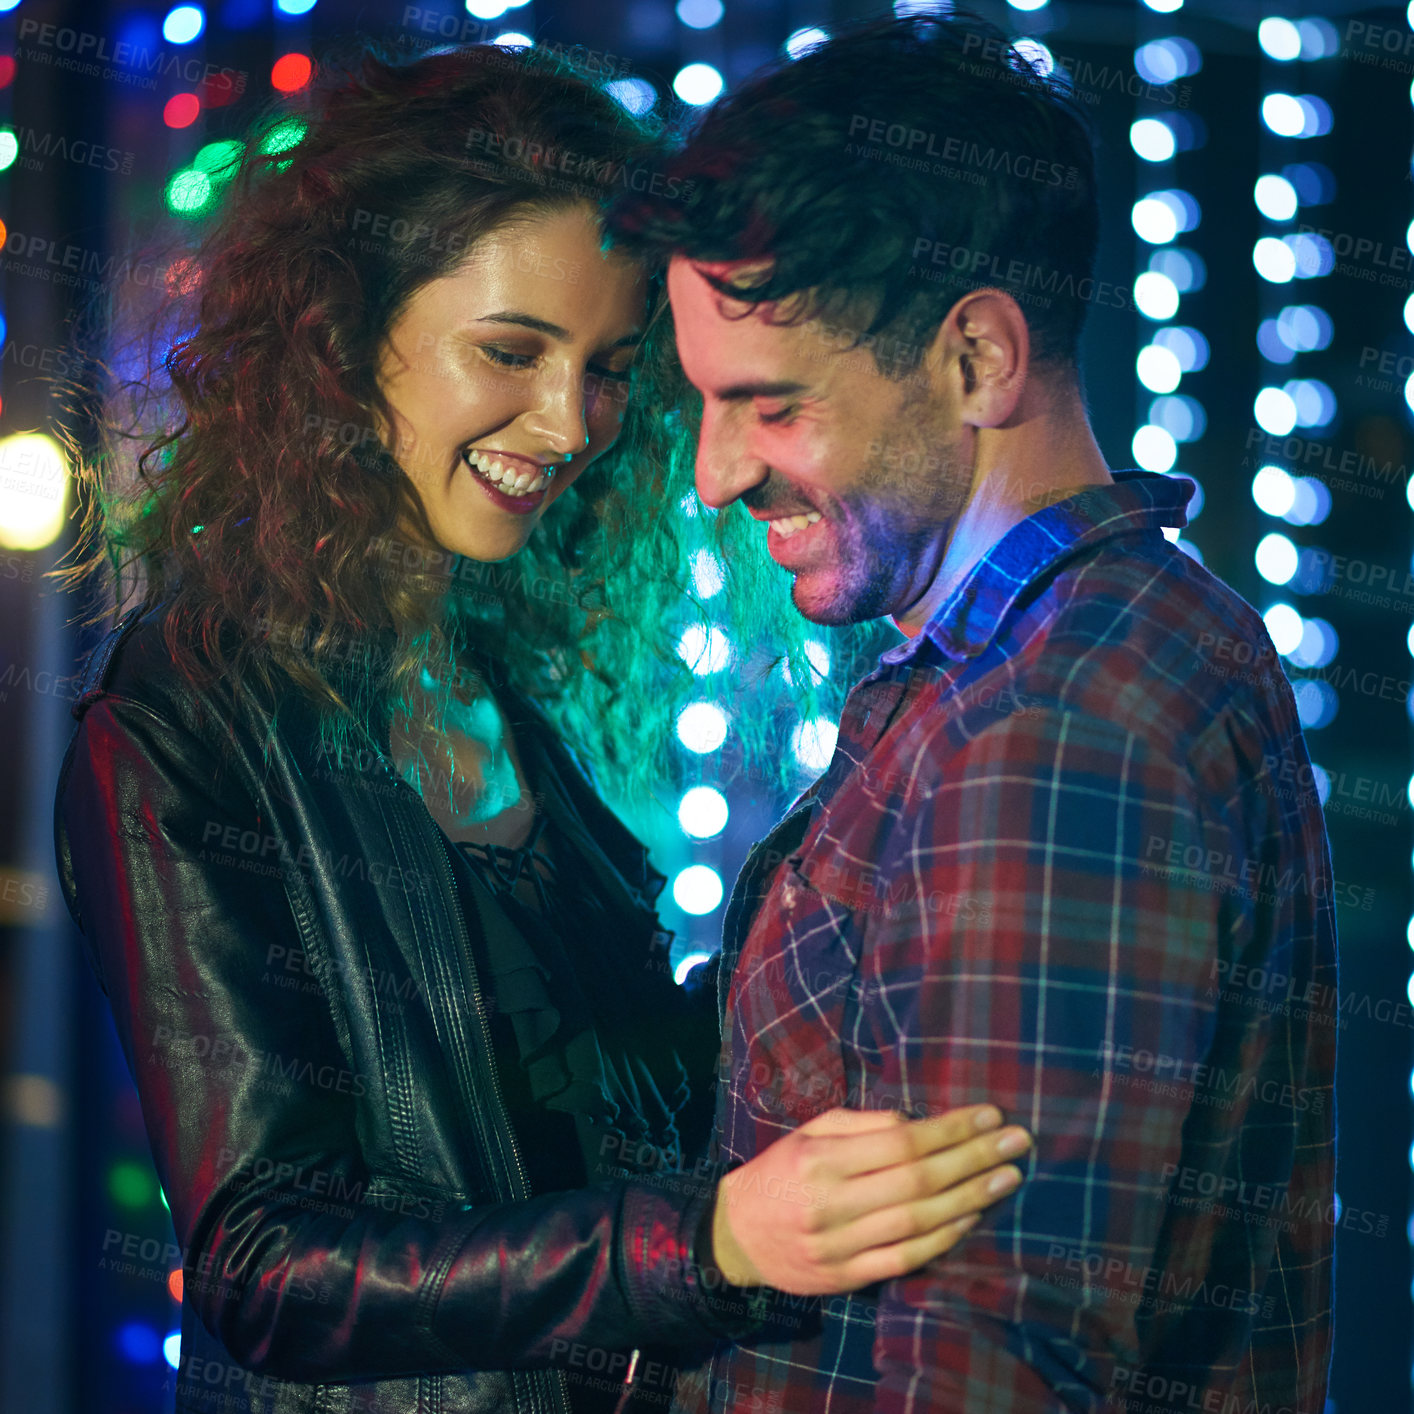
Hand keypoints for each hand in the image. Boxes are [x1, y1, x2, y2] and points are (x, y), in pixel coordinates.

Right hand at [710, 1105, 1029, 1294]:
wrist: (737, 1235)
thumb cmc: (781, 1171)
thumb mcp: (811, 1131)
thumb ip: (863, 1125)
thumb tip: (918, 1125)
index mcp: (822, 1158)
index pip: (901, 1141)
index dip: (951, 1130)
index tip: (992, 1116)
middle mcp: (832, 1202)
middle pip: (918, 1180)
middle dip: (974, 1159)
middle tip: (1018, 1143)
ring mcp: (840, 1245)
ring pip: (918, 1222)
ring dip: (970, 1199)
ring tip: (1007, 1178)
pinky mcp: (847, 1277)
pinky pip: (905, 1259)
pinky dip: (943, 1239)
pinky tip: (972, 1218)